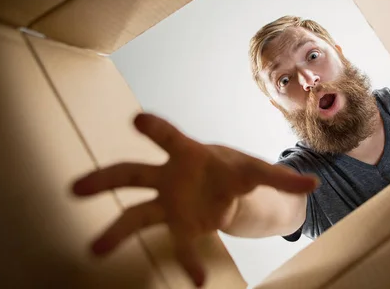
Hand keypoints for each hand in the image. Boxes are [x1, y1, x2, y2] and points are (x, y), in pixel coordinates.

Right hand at [71, 113, 317, 286]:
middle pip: (132, 173)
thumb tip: (314, 183)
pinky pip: (180, 245)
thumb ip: (282, 179)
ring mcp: (169, 204)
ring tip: (94, 249)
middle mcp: (169, 177)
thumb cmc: (234, 170)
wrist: (228, 188)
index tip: (137, 118)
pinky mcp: (180, 227)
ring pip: (135, 213)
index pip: (167, 136)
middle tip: (76, 188)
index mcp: (187, 152)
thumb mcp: (257, 172)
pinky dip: (189, 261)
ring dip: (116, 231)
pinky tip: (198, 279)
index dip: (153, 128)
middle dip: (106, 179)